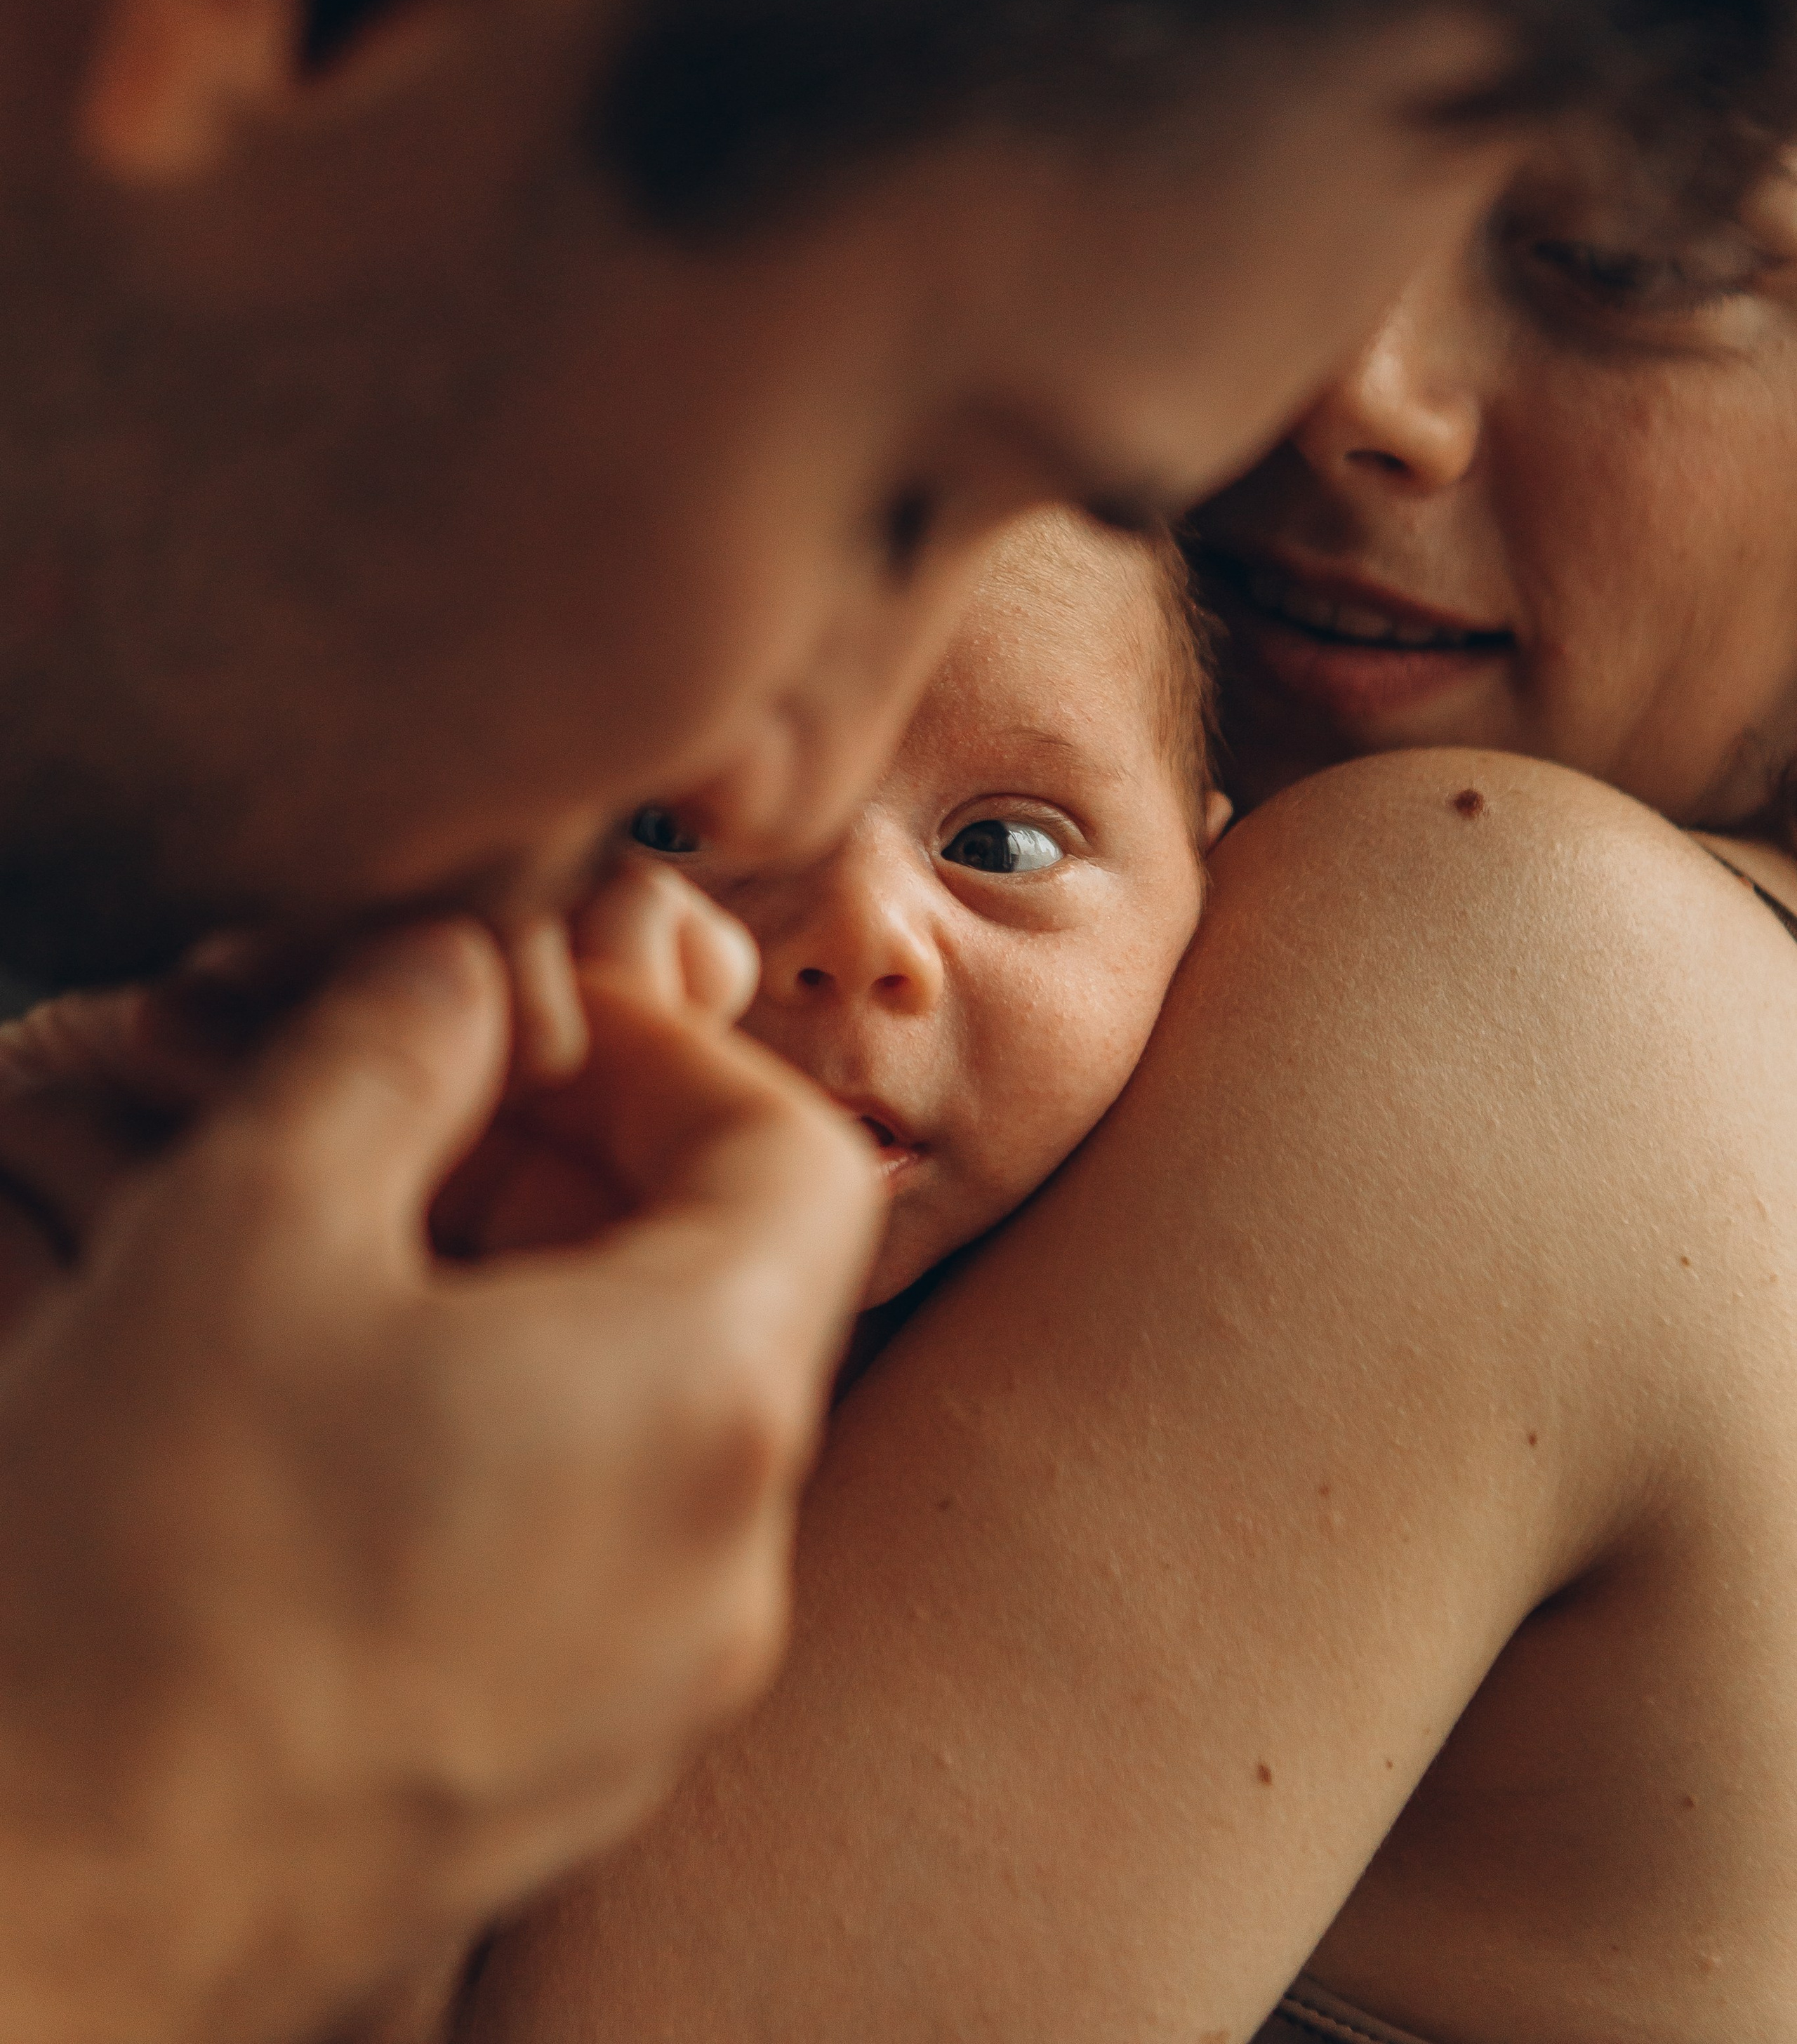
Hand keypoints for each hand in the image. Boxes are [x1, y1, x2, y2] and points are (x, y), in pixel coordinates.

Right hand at [0, 918, 877, 2043]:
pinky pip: (590, 1548)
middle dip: (572, 1169)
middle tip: (399, 1134)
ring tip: (341, 1273)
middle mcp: (731, 1563)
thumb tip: (465, 966)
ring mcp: (657, 1690)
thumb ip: (394, 1040)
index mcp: (711, 1402)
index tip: (513, 1030)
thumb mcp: (252, 1217)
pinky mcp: (563, 1774)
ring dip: (526, 1302)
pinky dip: (504, 1442)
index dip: (660, 1050)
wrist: (47, 1916)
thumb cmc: (144, 1569)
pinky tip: (334, 1430)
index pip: (794, 1150)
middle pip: (726, 1282)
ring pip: (649, 1417)